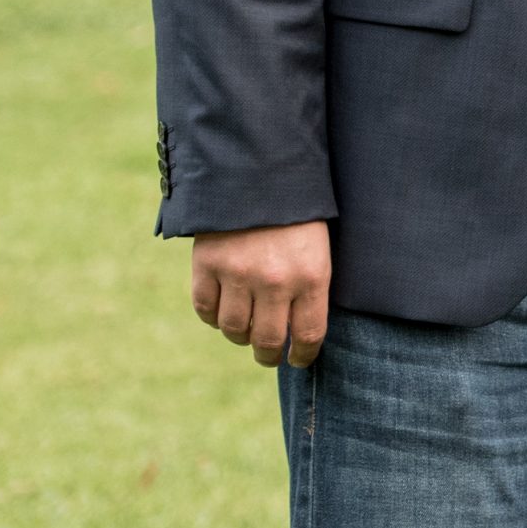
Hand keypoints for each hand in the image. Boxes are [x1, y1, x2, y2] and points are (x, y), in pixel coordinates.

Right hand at [190, 220, 331, 367]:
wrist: (259, 167)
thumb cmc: (299, 206)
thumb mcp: (320, 242)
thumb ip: (311, 282)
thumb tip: (301, 326)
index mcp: (312, 275)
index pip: (308, 334)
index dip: (304, 355)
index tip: (300, 360)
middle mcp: (275, 281)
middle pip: (268, 340)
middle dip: (270, 354)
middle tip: (270, 355)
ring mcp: (238, 274)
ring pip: (234, 330)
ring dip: (241, 337)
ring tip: (247, 332)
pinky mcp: (207, 264)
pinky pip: (206, 309)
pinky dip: (213, 317)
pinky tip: (223, 312)